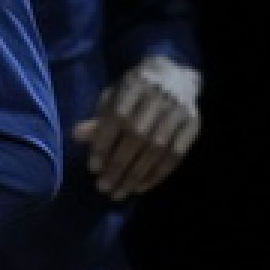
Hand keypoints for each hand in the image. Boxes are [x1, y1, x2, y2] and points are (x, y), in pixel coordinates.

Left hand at [71, 55, 201, 201]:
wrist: (174, 76)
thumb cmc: (134, 92)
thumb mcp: (113, 97)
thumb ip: (98, 119)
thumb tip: (76, 136)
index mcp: (134, 84)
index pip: (117, 117)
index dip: (104, 143)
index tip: (93, 168)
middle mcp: (158, 97)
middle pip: (137, 136)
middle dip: (118, 165)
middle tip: (103, 187)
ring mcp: (178, 111)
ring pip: (157, 149)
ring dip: (137, 174)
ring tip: (119, 192)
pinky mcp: (193, 125)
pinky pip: (176, 155)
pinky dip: (157, 174)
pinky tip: (141, 187)